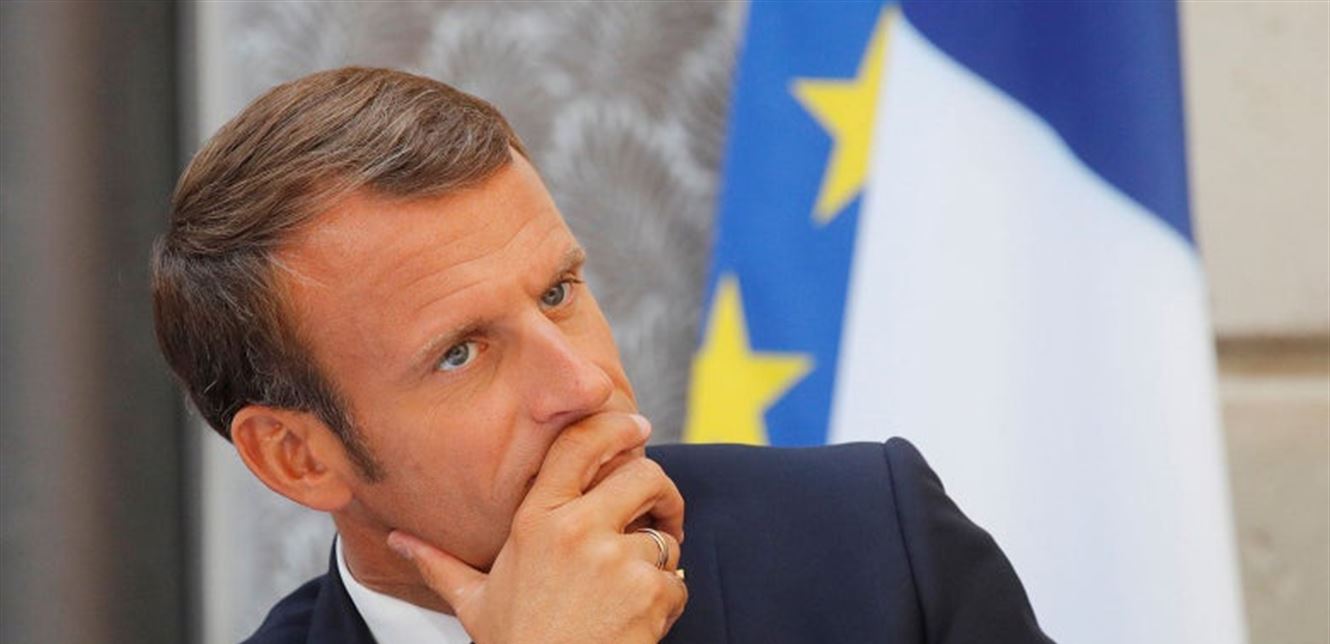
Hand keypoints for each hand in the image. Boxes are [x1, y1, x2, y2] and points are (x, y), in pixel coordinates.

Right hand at [387, 412, 687, 643]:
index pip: (579, 445)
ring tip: (632, 587)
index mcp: (536, 521)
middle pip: (644, 474)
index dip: (615, 426)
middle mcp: (577, 530)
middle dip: (660, 494)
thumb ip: (439, 563)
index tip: (637, 427)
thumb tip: (396, 539)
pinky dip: (668, 600)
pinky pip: (677, 580)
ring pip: (664, 535)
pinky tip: (637, 621)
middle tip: (660, 515)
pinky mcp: (649, 591)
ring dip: (661, 558)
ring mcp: (616, 559)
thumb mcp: (472, 601)